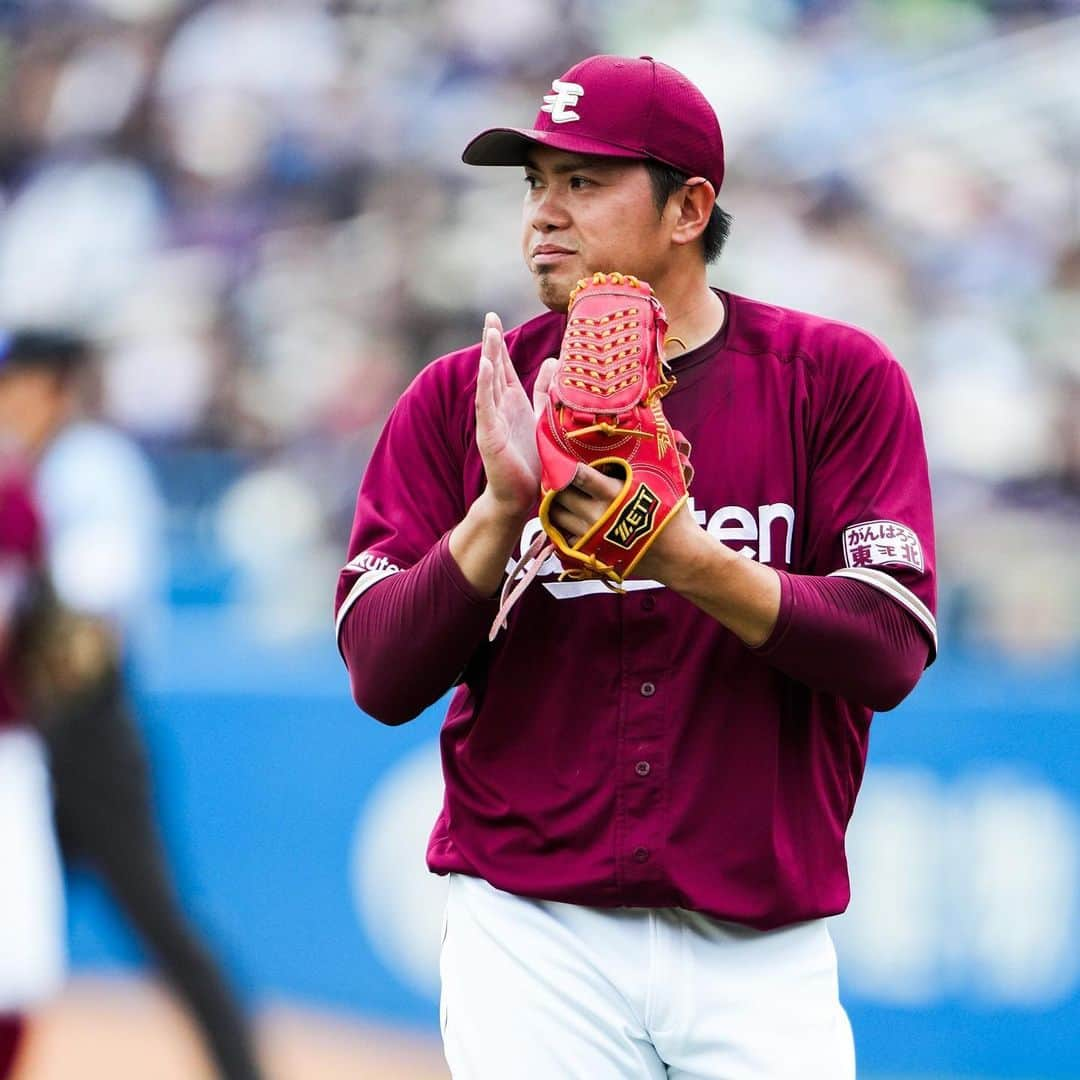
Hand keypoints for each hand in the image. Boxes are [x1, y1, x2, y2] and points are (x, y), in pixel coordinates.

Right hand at [474, 312, 555, 518]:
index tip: (493, 319)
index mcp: (512, 403)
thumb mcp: (542, 418)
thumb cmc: (532, 461)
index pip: (504, 367)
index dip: (499, 343)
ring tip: (489, 334)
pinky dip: (485, 386)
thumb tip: (552, 361)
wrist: (521, 496)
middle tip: (490, 318)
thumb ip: (545, 391)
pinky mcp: (489, 435)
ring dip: (489, 358)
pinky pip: (486, 406)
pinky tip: (486, 367)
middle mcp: (499, 408)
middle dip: (492, 344)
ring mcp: (492, 421)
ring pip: (489, 383)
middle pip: (494, 369)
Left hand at [549, 463, 704, 584]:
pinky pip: (562, 539)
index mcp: (612, 494)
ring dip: (556, 504)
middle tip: (559, 474)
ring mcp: (590, 537)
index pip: (576, 474)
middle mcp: (596, 516)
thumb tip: (648, 416)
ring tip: (561, 494)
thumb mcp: (660, 481)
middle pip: (560, 494)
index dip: (564, 464)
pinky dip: (561, 528)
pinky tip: (569, 518)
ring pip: (556, 516)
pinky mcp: (589, 554)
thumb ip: (643, 457)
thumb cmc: (671, 514)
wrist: (679, 555)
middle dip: (557, 482)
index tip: (560, 456)